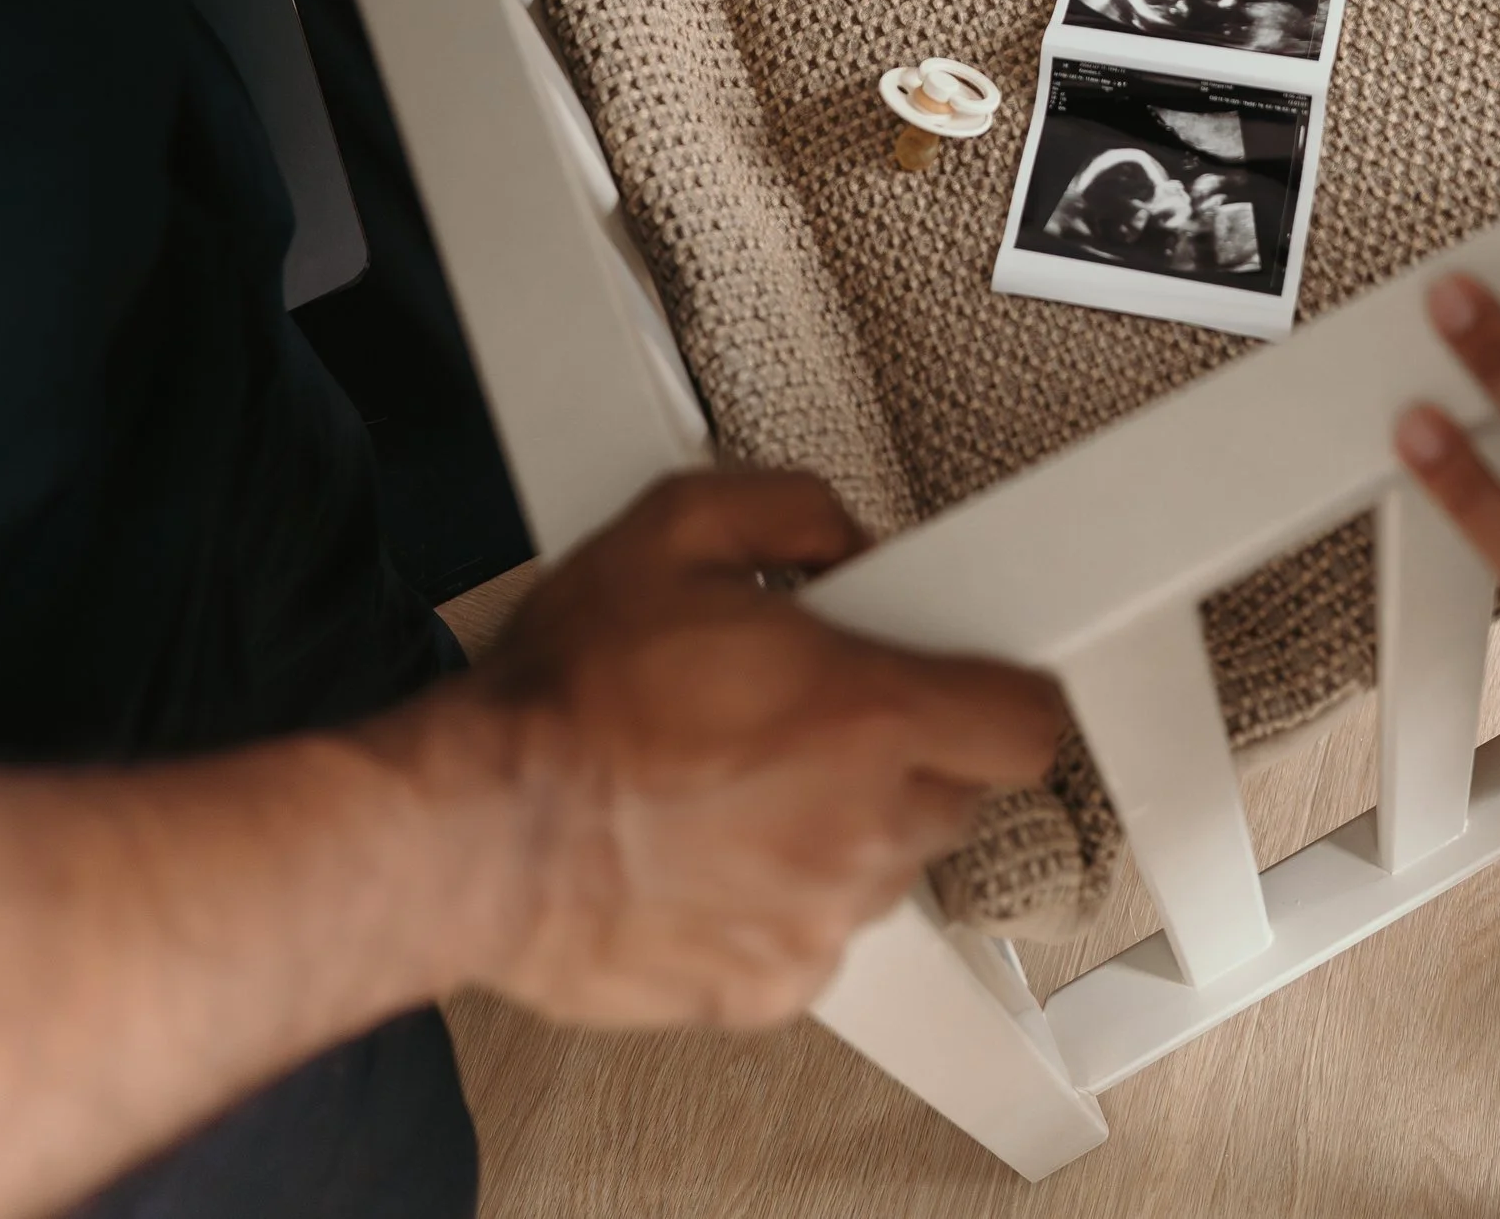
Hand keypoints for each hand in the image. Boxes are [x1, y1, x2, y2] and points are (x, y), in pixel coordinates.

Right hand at [430, 472, 1060, 1029]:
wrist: (475, 833)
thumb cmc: (565, 698)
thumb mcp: (673, 530)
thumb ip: (788, 509)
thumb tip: (841, 532)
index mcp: (864, 713)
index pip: (1024, 722)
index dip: (1008, 695)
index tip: (982, 685)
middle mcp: (859, 825)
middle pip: (955, 791)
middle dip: (907, 749)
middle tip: (821, 717)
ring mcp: (819, 920)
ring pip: (885, 866)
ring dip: (842, 826)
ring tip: (744, 784)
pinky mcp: (769, 989)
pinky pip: (816, 938)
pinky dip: (782, 901)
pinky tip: (711, 854)